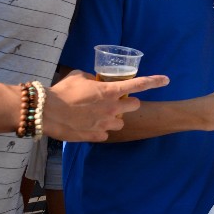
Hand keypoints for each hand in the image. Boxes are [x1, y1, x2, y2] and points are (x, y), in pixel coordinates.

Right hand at [45, 70, 168, 140]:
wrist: (46, 112)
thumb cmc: (62, 91)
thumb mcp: (79, 77)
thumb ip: (93, 80)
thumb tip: (96, 82)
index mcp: (111, 91)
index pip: (139, 84)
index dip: (155, 81)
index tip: (167, 80)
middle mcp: (112, 108)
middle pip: (134, 106)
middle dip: (127, 103)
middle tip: (114, 102)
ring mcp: (106, 123)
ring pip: (120, 122)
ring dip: (114, 118)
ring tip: (97, 115)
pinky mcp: (97, 136)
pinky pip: (105, 133)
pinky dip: (99, 129)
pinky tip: (87, 125)